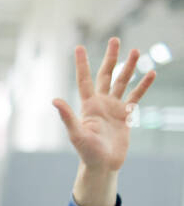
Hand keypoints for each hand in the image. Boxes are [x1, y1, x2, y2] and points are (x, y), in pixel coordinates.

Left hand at [53, 37, 153, 174]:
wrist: (102, 165)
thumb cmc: (86, 152)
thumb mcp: (76, 134)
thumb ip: (67, 117)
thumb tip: (54, 100)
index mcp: (88, 105)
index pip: (84, 79)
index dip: (82, 64)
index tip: (79, 47)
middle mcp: (101, 103)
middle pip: (106, 75)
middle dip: (111, 57)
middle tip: (115, 39)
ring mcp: (114, 108)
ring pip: (123, 82)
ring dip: (129, 67)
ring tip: (135, 51)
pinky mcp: (125, 116)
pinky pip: (136, 97)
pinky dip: (143, 86)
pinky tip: (151, 73)